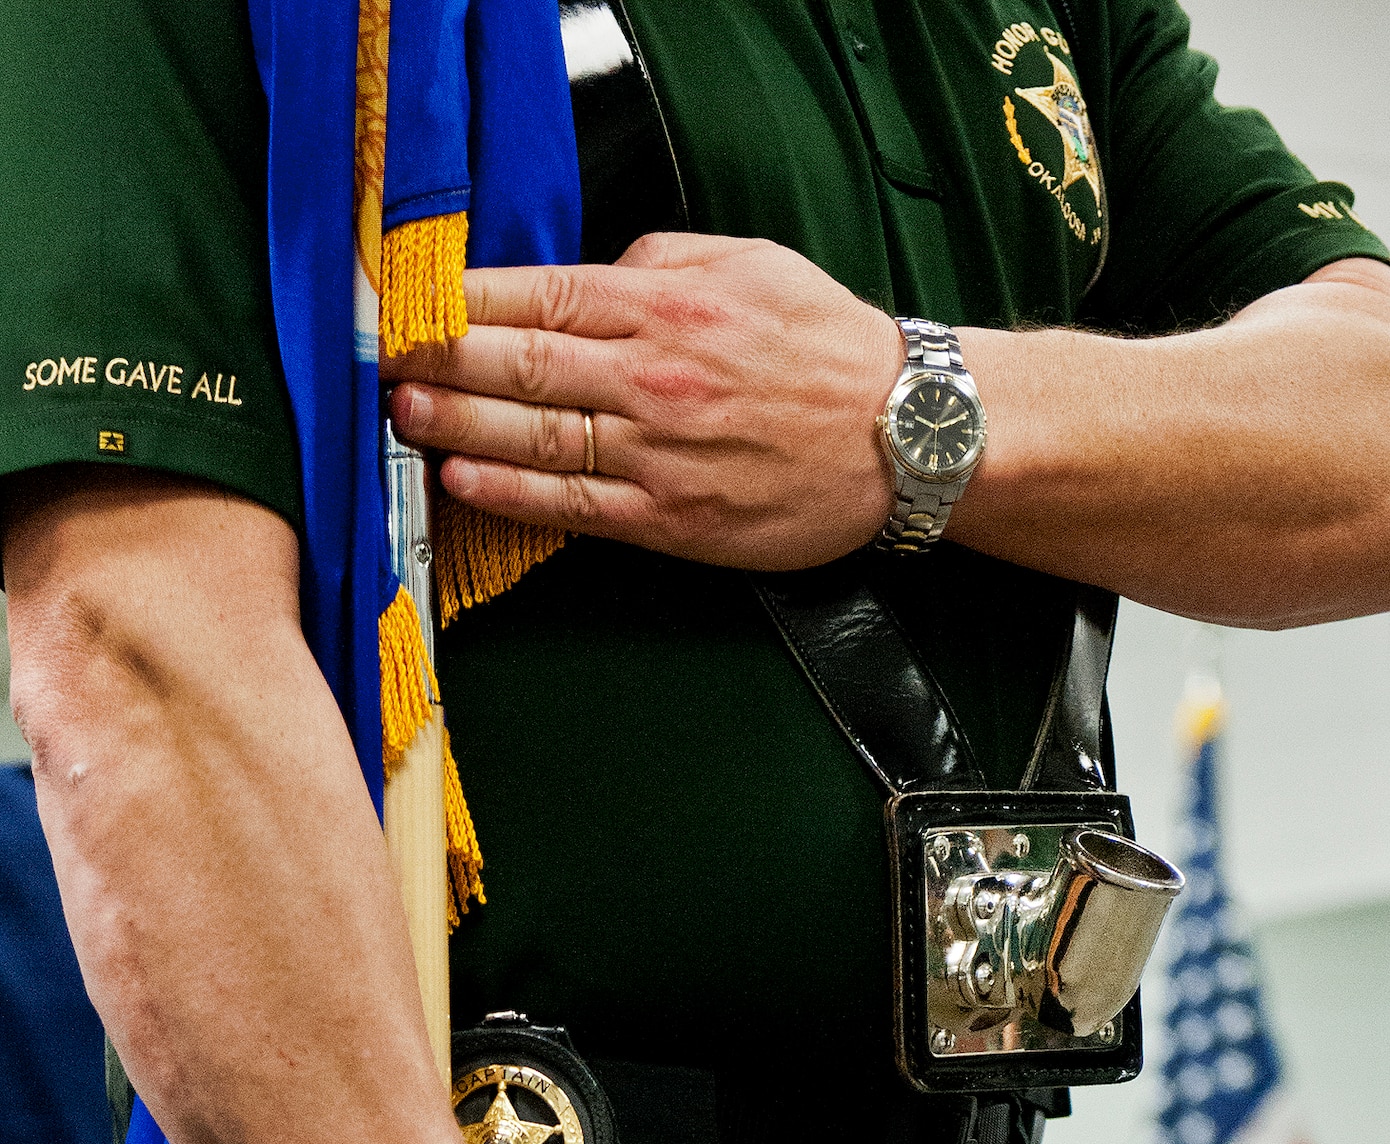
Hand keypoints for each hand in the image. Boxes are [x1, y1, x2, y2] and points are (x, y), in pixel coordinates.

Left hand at [381, 232, 903, 569]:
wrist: (906, 436)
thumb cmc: (829, 349)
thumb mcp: (749, 265)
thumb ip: (656, 264)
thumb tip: (586, 275)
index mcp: (666, 306)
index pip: (536, 296)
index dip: (459, 300)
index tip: (407, 302)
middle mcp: (653, 377)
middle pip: (518, 362)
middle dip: (436, 359)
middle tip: (380, 358)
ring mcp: (659, 454)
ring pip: (535, 434)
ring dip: (456, 423)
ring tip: (400, 414)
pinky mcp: (672, 521)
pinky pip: (573, 505)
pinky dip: (510, 491)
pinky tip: (462, 478)